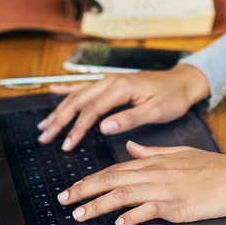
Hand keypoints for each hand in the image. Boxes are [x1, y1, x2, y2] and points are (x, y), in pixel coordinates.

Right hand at [37, 63, 209, 150]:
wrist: (181, 82)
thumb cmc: (171, 97)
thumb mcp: (155, 111)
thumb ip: (129, 118)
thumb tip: (104, 127)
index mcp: (121, 88)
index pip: (92, 110)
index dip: (77, 128)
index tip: (67, 144)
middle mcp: (111, 81)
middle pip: (78, 102)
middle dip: (60, 120)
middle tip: (45, 137)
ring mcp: (109, 80)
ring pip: (78, 95)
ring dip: (59, 109)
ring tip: (44, 124)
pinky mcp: (110, 83)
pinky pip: (84, 85)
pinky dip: (67, 89)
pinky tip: (54, 91)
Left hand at [57, 140, 225, 224]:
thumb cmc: (211, 167)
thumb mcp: (178, 152)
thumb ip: (150, 150)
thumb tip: (130, 147)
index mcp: (153, 161)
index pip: (114, 169)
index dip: (90, 179)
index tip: (73, 188)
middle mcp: (154, 172)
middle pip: (111, 180)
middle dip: (84, 190)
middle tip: (63, 200)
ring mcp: (164, 188)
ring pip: (123, 195)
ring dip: (98, 205)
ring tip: (80, 214)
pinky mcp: (176, 204)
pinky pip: (148, 210)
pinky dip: (132, 217)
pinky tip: (119, 224)